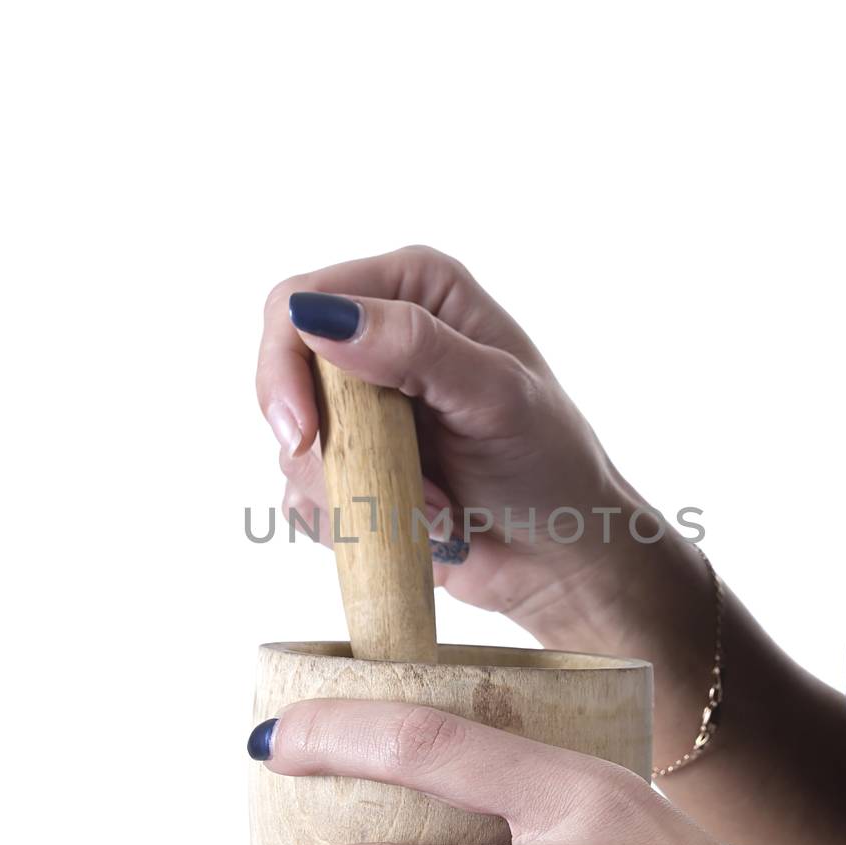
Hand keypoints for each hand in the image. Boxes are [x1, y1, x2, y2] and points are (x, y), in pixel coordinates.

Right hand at [255, 245, 658, 647]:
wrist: (563, 556)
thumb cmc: (550, 466)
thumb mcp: (497, 397)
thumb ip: (416, 348)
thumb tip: (323, 317)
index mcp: (414, 288)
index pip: (299, 302)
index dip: (283, 366)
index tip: (303, 436)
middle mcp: (380, 333)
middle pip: (282, 376)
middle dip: (325, 446)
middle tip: (379, 489)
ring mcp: (363, 403)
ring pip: (291, 447)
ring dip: (354, 492)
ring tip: (433, 509)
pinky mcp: (353, 462)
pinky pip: (304, 494)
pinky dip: (350, 520)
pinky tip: (412, 526)